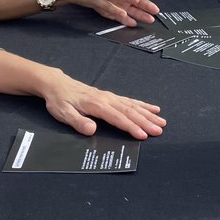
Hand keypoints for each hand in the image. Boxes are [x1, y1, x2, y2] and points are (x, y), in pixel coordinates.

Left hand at [39, 70, 165, 139]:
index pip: (117, 118)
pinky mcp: (110, 96)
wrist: (57, 85)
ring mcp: (110, 97)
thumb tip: (92, 130)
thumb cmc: (59, 101)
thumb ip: (78, 122)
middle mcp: (107, 99)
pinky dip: (142, 105)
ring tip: (161, 121)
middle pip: (129, 111)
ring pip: (133, 106)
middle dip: (145, 121)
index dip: (131, 127)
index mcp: (96, 105)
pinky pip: (130, 100)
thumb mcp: (63, 113)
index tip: (144, 135)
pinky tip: (153, 108)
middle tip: (159, 130)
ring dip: (148, 114)